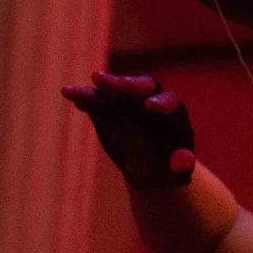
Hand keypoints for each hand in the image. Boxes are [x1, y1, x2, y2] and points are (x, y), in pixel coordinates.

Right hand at [62, 72, 195, 189]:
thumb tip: (182, 160)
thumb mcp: (178, 172)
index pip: (169, 102)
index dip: (160, 103)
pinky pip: (96, 100)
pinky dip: (84, 96)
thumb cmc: (169, 169)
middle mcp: (151, 100)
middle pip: (141, 87)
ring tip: (77, 88)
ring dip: (99, 87)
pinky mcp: (109, 107)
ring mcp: (129, 102)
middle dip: (124, 84)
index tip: (149, 106)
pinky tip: (70, 94)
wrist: (150, 168)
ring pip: (115, 91)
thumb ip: (182, 164)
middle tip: (103, 80)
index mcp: (173, 114)